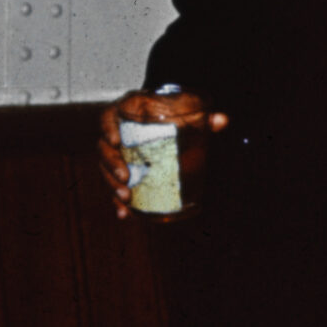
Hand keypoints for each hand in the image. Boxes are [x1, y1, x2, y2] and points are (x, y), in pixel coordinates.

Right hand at [97, 90, 227, 219]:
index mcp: (124, 114)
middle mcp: (115, 134)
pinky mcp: (119, 171)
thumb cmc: (168, 115)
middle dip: (111, 165)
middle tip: (125, 178)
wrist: (162, 122)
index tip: (115, 140)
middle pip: (104, 149)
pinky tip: (123, 213)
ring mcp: (115, 155)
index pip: (107, 118)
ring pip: (105, 170)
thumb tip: (222, 121)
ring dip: (112, 185)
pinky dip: (117, 201)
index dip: (107, 128)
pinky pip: (113, 186)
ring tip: (125, 197)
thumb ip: (200, 117)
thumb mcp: (182, 113)